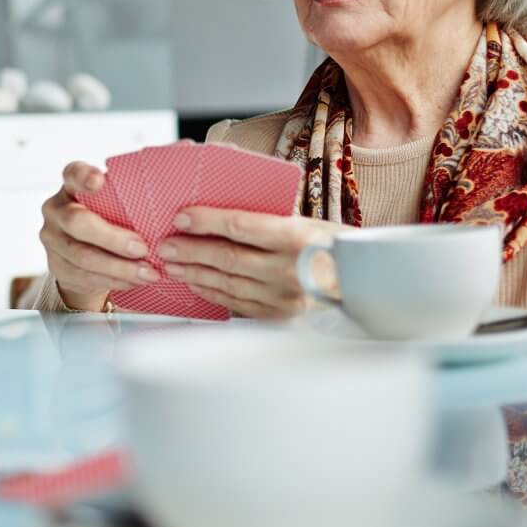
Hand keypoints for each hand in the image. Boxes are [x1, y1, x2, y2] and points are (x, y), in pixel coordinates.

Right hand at [39, 162, 161, 310]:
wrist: (82, 253)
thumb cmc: (111, 216)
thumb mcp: (120, 196)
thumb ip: (145, 176)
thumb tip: (187, 147)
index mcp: (72, 185)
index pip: (72, 174)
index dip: (84, 177)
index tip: (100, 181)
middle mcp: (57, 211)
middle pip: (77, 222)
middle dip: (112, 238)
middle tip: (142, 247)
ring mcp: (54, 241)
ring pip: (83, 256)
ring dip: (119, 267)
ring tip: (149, 272)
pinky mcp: (59, 267)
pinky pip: (87, 276)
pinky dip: (116, 280)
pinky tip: (136, 280)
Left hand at [158, 207, 344, 318]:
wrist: (361, 282)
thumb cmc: (329, 245)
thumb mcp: (306, 221)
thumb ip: (267, 218)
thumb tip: (218, 210)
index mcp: (297, 237)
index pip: (240, 226)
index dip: (206, 221)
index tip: (181, 217)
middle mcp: (288, 270)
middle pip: (227, 257)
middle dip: (190, 249)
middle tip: (165, 243)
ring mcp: (283, 297)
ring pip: (227, 283)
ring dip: (194, 272)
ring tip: (173, 262)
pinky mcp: (278, 316)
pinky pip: (235, 303)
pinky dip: (211, 292)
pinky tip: (195, 281)